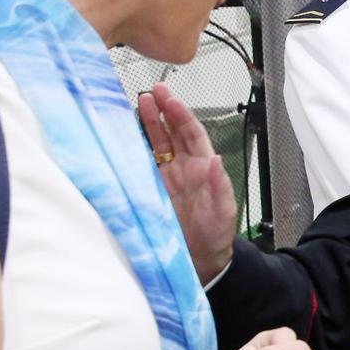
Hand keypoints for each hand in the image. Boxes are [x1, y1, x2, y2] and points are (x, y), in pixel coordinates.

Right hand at [138, 84, 238, 281]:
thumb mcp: (223, 210)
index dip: (182, 115)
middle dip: (164, 110)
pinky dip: (136, 146)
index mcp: (204, 168)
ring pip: (158, 142)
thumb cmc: (216, 235)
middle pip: (174, 131)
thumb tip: (216, 158)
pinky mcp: (152, 188)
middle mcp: (185, 168)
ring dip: (150, 122)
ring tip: (141, 101)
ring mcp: (167, 177)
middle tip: (153, 90)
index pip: (192, 134)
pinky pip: (143, 162)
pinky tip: (126, 133)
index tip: (170, 99)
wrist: (200, 259)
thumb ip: (219, 185)